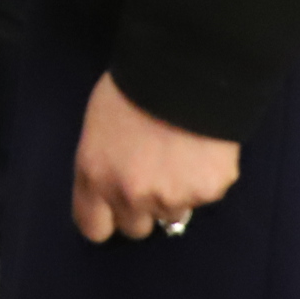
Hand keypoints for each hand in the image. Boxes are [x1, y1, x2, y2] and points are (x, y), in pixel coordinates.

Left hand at [71, 75, 239, 243]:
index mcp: (94, 176)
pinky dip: (204, 179)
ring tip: (178, 154)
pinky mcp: (206, 193)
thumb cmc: (132, 88)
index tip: (114, 210)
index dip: (106, 219)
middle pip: (135, 228)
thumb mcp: (99, 128)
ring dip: (175, 193)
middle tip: (152, 175)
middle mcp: (129, 195)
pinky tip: (201, 148)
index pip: (92, 227)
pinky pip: (204, 196)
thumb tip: (117, 191)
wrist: (182, 70)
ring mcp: (170, 198)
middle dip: (142, 208)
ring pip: (173, 213)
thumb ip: (104, 166)